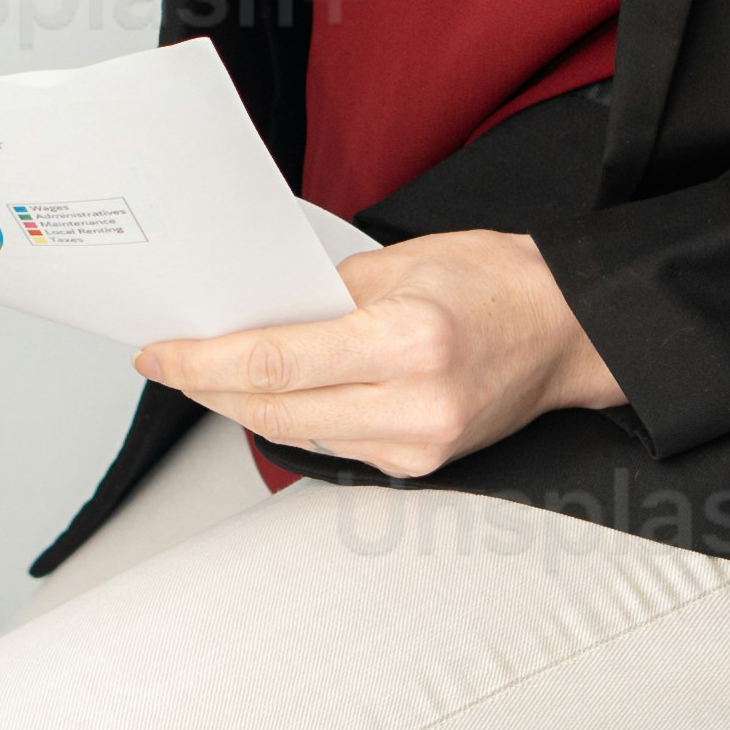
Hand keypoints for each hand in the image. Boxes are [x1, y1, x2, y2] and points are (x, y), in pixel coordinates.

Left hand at [137, 228, 619, 479]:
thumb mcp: (402, 262)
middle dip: (210, 387)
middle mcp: (416, 405)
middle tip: (171, 362)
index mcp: (410, 342)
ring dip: (245, 405)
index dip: (204, 361)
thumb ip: (323, 294)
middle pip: (275, 409)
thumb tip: (252, 315)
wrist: (569, 330)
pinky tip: (271, 394)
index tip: (160, 353)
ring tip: (210, 374)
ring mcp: (419, 447)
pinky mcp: (419, 467)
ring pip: (296, 435)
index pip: (276, 361)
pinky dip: (294, 418)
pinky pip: (332, 445)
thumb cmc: (496, 283)